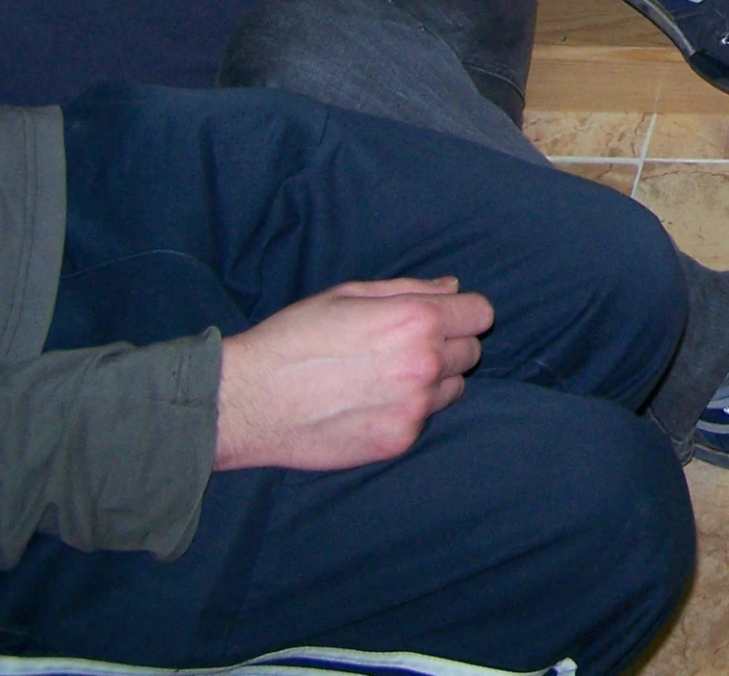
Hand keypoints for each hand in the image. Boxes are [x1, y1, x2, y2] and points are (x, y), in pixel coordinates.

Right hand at [214, 278, 493, 472]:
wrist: (246, 401)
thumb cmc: (295, 337)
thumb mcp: (349, 295)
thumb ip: (409, 290)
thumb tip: (453, 289)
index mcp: (417, 319)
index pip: (481, 314)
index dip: (462, 314)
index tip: (443, 318)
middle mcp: (425, 363)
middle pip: (472, 352)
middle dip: (448, 346)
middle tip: (405, 348)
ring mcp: (415, 406)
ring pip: (454, 388)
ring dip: (434, 381)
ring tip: (386, 378)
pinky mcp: (399, 440)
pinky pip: (425, 420)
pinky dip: (408, 411)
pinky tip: (370, 404)